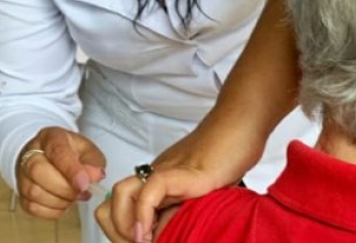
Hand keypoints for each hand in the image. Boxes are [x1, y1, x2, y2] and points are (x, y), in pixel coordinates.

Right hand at [17, 126, 105, 219]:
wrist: (52, 156)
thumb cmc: (72, 152)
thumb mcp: (88, 150)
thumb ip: (94, 162)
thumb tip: (96, 177)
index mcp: (51, 137)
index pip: (58, 151)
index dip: (71, 170)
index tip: (84, 184)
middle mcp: (31, 154)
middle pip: (39, 171)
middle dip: (64, 188)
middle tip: (82, 192)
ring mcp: (23, 174)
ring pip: (34, 192)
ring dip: (60, 200)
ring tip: (76, 197)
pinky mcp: (20, 193)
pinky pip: (31, 207)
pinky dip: (51, 210)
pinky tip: (64, 204)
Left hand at [95, 124, 260, 242]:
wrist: (242, 124)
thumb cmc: (230, 153)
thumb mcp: (205, 189)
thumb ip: (186, 206)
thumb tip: (171, 231)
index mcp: (159, 182)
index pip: (121, 208)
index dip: (124, 230)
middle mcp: (156, 175)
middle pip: (113, 204)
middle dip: (120, 232)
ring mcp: (167, 171)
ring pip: (121, 195)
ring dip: (125, 225)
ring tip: (147, 240)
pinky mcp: (183, 171)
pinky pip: (150, 190)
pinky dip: (143, 215)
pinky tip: (153, 233)